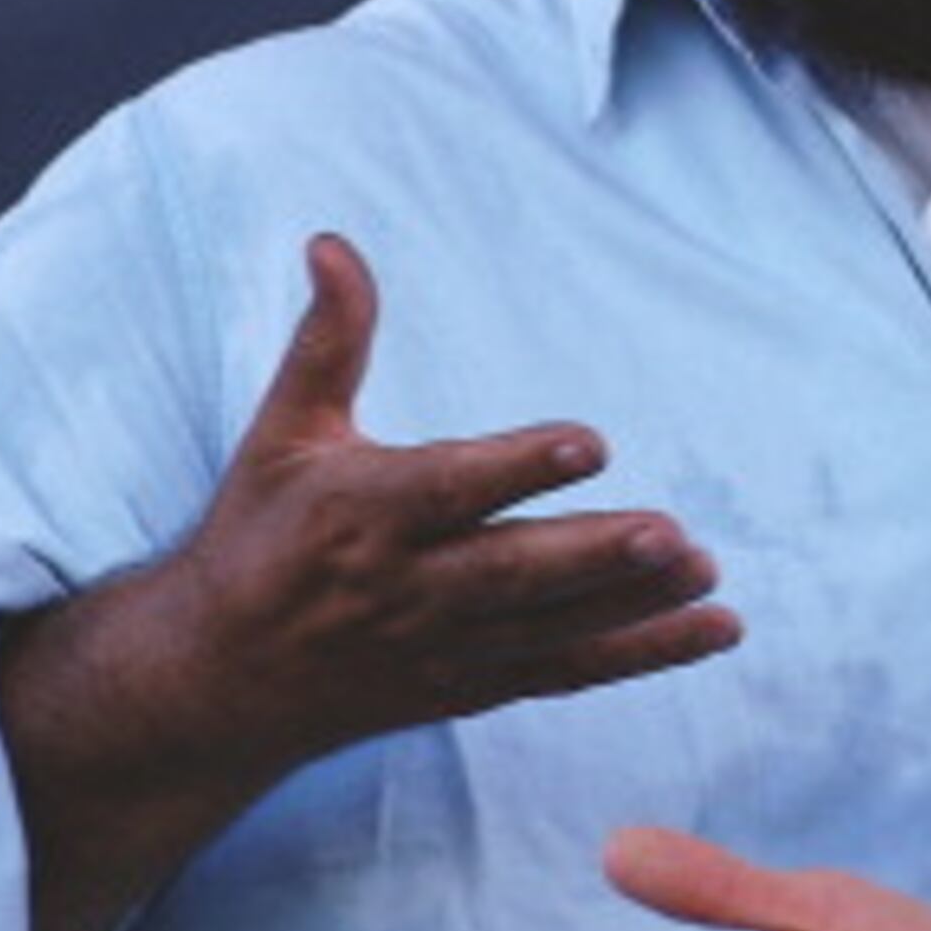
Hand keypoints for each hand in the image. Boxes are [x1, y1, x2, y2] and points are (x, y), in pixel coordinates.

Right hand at [125, 233, 740, 773]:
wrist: (217, 678)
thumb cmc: (256, 536)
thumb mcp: (281, 433)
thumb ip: (328, 341)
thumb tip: (332, 243)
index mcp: (358, 513)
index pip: (450, 489)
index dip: (519, 467)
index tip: (590, 442)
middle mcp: (404, 587)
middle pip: (509, 573)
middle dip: (591, 557)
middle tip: (668, 533)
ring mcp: (443, 646)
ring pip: (549, 628)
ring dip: (632, 605)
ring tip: (704, 572)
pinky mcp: (472, 687)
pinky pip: (567, 671)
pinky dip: (642, 655)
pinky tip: (712, 629)